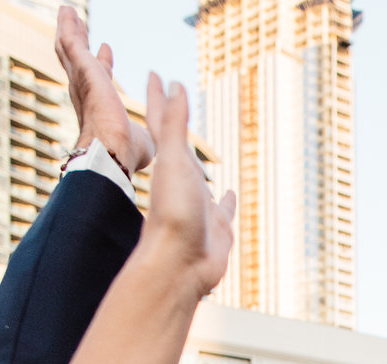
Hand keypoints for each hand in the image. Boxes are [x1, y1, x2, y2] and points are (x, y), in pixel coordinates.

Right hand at [55, 6, 153, 174]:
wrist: (112, 154)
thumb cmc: (127, 155)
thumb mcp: (144, 141)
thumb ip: (148, 135)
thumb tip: (156, 141)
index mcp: (101, 106)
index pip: (101, 79)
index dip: (103, 64)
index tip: (107, 49)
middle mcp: (87, 92)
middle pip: (81, 60)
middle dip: (80, 41)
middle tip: (77, 23)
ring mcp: (83, 81)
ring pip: (70, 49)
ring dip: (69, 29)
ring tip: (67, 12)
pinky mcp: (85, 71)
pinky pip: (71, 43)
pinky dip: (68, 26)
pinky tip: (67, 11)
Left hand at [132, 75, 234, 296]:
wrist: (178, 265)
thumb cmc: (173, 214)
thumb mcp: (175, 161)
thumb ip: (174, 123)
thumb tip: (172, 83)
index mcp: (170, 163)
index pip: (161, 121)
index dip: (159, 97)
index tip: (154, 75)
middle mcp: (182, 182)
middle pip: (178, 145)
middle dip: (176, 125)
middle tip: (176, 104)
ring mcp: (200, 205)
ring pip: (203, 178)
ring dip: (203, 164)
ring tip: (207, 154)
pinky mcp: (217, 228)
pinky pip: (224, 210)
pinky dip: (228, 201)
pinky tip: (231, 194)